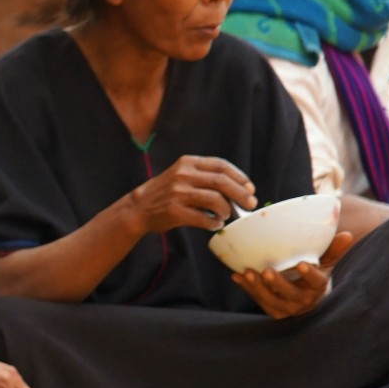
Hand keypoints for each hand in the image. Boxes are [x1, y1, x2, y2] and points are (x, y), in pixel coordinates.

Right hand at [127, 155, 255, 234]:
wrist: (138, 207)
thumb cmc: (166, 193)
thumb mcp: (182, 175)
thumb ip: (205, 177)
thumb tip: (240, 190)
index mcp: (187, 163)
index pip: (221, 166)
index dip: (239, 177)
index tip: (250, 188)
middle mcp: (183, 175)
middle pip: (221, 182)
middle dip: (241, 194)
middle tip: (250, 204)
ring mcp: (178, 193)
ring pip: (215, 200)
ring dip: (226, 210)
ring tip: (226, 215)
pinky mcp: (174, 211)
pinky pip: (203, 218)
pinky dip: (214, 223)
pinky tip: (215, 225)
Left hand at [232, 232, 352, 318]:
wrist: (308, 299)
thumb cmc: (316, 276)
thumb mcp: (326, 263)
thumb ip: (333, 250)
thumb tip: (347, 234)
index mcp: (318, 286)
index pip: (316, 281)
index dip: (309, 274)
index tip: (302, 265)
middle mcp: (303, 300)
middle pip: (290, 294)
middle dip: (277, 284)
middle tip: (266, 271)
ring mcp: (287, 308)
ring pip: (271, 300)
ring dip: (257, 287)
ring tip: (246, 273)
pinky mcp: (273, 311)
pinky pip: (258, 300)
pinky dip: (247, 289)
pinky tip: (236, 276)